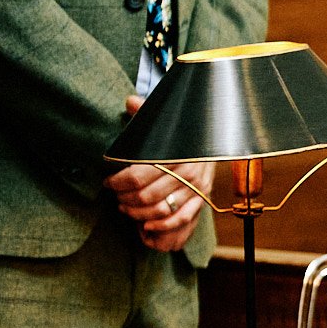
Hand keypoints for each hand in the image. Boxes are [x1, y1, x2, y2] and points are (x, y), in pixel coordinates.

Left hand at [103, 95, 215, 250]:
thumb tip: (130, 101)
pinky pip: (181, 218)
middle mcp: (187, 172)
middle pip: (144, 196)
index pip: (135, 176)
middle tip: (115, 195)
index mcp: (173, 153)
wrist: (219, 135)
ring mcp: (196, 188)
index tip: (107, 182)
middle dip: (124, 199)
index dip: (116, 182)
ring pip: (159, 210)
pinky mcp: (202, 198)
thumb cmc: (184, 129)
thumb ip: (146, 111)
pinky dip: (161, 226)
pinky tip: (146, 226)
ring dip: (137, 213)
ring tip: (125, 207)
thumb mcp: (165, 119)